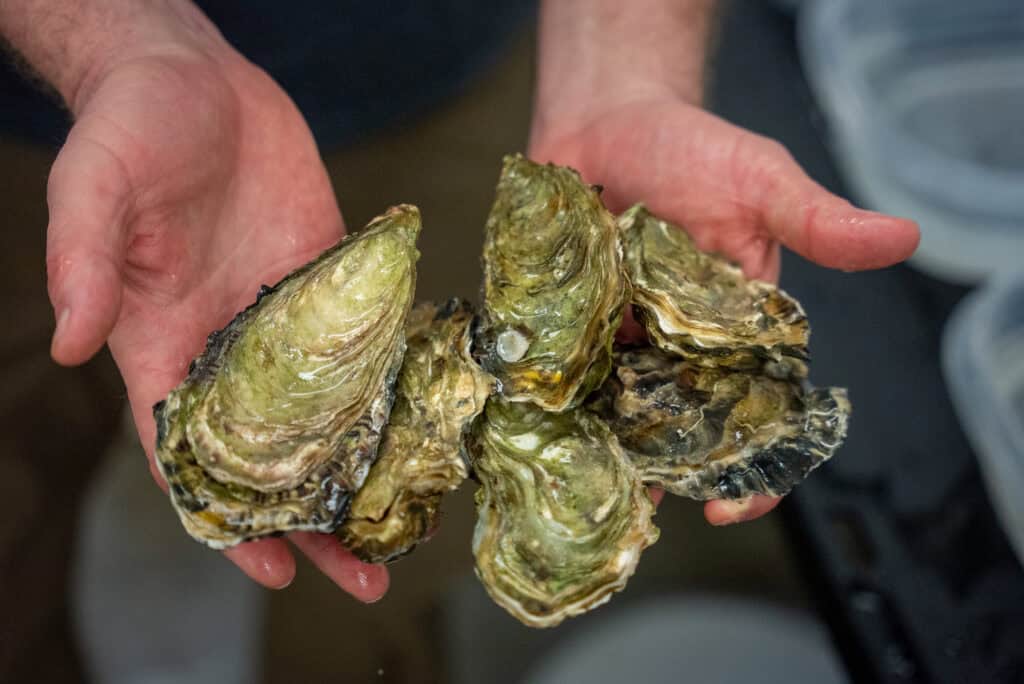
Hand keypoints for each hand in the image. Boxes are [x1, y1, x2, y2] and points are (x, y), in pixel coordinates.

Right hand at [45, 31, 387, 598]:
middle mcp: (230, 347)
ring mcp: (285, 318)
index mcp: (164, 345)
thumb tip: (77, 347)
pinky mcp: (330, 279)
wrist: (193, 77)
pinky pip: (363, 344)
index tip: (270, 569)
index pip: (193, 456)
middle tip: (366, 576)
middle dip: (314, 519)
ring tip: (406, 522)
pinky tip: (424, 425)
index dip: (228, 519)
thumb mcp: (94, 190)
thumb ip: (85, 265)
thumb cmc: (130, 129)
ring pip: (327, 413)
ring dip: (361, 470)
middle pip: (274, 456)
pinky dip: (388, 389)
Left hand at [530, 97, 918, 524]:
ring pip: (614, 410)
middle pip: (677, 426)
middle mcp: (677, 345)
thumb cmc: (691, 148)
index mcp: (736, 328)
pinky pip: (557, 371)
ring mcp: (617, 338)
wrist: (608, 118)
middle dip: (663, 472)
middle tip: (641, 510)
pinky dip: (548, 398)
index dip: (751, 464)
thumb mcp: (759, 181)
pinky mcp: (566, 323)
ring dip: (600, 446)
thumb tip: (903, 236)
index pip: (753, 408)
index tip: (732, 508)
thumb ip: (815, 220)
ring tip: (582, 484)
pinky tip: (534, 427)